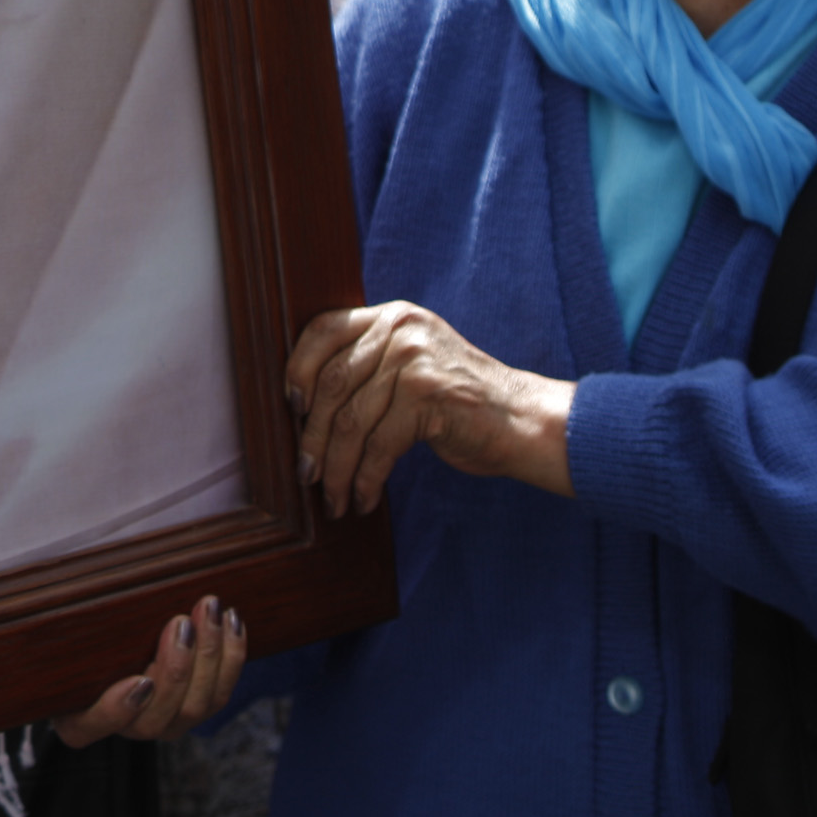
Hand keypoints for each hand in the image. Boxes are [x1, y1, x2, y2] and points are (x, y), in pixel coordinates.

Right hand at [54, 595, 245, 748]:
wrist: (111, 645)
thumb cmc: (79, 637)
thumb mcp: (61, 633)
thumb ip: (62, 619)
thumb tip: (53, 574)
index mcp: (79, 721)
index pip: (93, 726)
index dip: (119, 709)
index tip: (138, 680)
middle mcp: (127, 729)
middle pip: (159, 717)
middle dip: (177, 669)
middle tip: (180, 623)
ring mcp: (165, 723)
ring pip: (197, 706)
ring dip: (209, 656)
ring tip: (208, 610)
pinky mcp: (195, 709)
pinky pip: (220, 693)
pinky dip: (231, 657)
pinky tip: (232, 621)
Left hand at [286, 300, 573, 516]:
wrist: (524, 422)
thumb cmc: (460, 406)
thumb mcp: (411, 369)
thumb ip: (369, 368)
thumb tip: (302, 406)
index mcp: (392, 317)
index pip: (324, 328)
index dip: (299, 367)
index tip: (292, 407)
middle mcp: (401, 329)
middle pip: (332, 384)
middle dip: (313, 437)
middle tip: (305, 474)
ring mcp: (414, 360)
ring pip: (352, 421)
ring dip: (337, 468)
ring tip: (334, 499)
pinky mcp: (428, 396)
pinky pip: (379, 445)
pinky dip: (366, 478)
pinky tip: (363, 499)